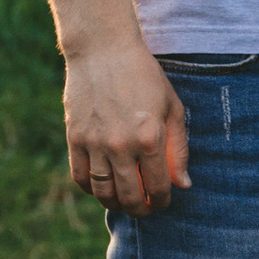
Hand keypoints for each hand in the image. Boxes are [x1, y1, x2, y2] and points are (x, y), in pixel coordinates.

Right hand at [63, 40, 190, 215]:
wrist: (104, 49)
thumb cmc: (144, 76)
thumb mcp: (172, 106)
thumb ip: (179, 148)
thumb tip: (184, 184)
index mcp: (150, 137)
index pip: (158, 188)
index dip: (162, 201)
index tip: (163, 202)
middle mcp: (122, 145)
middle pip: (130, 197)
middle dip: (141, 209)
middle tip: (145, 208)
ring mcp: (95, 143)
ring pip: (103, 192)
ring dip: (116, 203)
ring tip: (123, 200)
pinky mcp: (74, 137)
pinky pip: (80, 177)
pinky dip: (91, 188)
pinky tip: (101, 185)